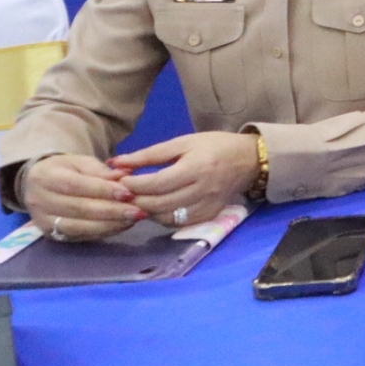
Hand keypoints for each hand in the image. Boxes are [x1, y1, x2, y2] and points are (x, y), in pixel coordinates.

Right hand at [21, 154, 145, 241]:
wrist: (36, 186)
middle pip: (80, 209)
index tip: (128, 193)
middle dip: (112, 211)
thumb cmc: (64, 170)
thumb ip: (100, 170)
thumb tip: (125, 175)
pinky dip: (103, 232)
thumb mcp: (79, 162)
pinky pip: (81, 236)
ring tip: (134, 219)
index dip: (104, 191)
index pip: (77, 186)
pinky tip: (122, 226)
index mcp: (45, 177)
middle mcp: (40, 201)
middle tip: (138, 211)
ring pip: (80, 226)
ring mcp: (43, 221)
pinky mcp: (51, 235)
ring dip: (110, 224)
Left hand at [112, 132, 260, 227]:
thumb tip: (116, 163)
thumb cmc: (214, 146)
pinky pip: (177, 223)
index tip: (120, 179)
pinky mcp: (208, 216)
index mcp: (196, 167)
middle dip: (135, 199)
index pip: (157, 183)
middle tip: (123, 192)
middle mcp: (203, 190)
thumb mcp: (183, 142)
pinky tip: (156, 206)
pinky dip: (161, 217)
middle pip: (159, 204)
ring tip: (138, 199)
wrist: (248, 160)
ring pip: (166, 218)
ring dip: (145, 211)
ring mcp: (206, 206)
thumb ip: (150, 154)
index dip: (134, 184)